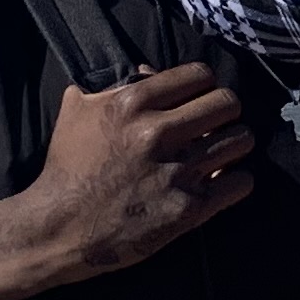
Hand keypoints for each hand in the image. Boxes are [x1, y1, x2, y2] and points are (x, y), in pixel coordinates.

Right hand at [0, 65, 251, 282]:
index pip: (200, 75)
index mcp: (132, 103)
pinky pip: (240, 183)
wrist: (59, 227)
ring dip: (234, 144)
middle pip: (228, 103)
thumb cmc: (68, 167)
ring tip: (223, 150)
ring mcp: (176, 172)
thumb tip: (150, 71)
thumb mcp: (78, 111)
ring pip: (241, 140)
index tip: (200, 97)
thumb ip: (115, 86)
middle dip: (225, 111)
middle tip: (217, 122)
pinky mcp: (188, 209)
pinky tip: (223, 181)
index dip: (203, 85)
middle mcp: (157, 133)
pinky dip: (236, 180)